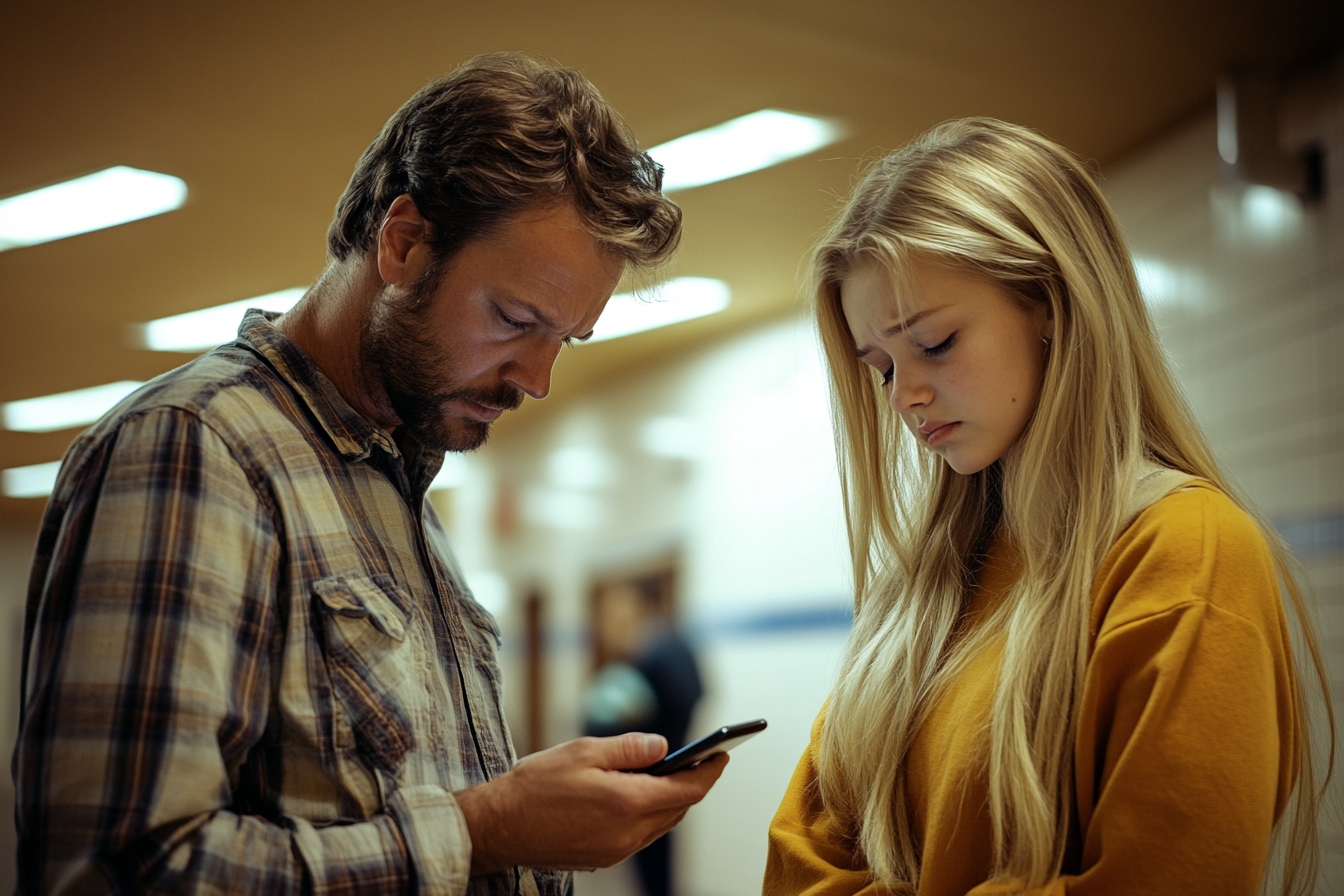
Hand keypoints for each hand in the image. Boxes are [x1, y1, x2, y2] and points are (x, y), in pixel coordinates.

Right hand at [455, 731, 727, 874]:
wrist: (500, 826)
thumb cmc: (536, 785)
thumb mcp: (583, 751)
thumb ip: (629, 748)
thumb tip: (662, 746)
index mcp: (627, 802)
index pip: (687, 789)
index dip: (709, 772)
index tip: (721, 755)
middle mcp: (628, 833)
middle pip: (678, 809)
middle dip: (693, 784)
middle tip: (700, 761)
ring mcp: (617, 850)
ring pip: (661, 824)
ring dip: (672, 801)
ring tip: (672, 775)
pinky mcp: (604, 858)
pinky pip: (641, 835)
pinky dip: (650, 814)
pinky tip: (639, 796)